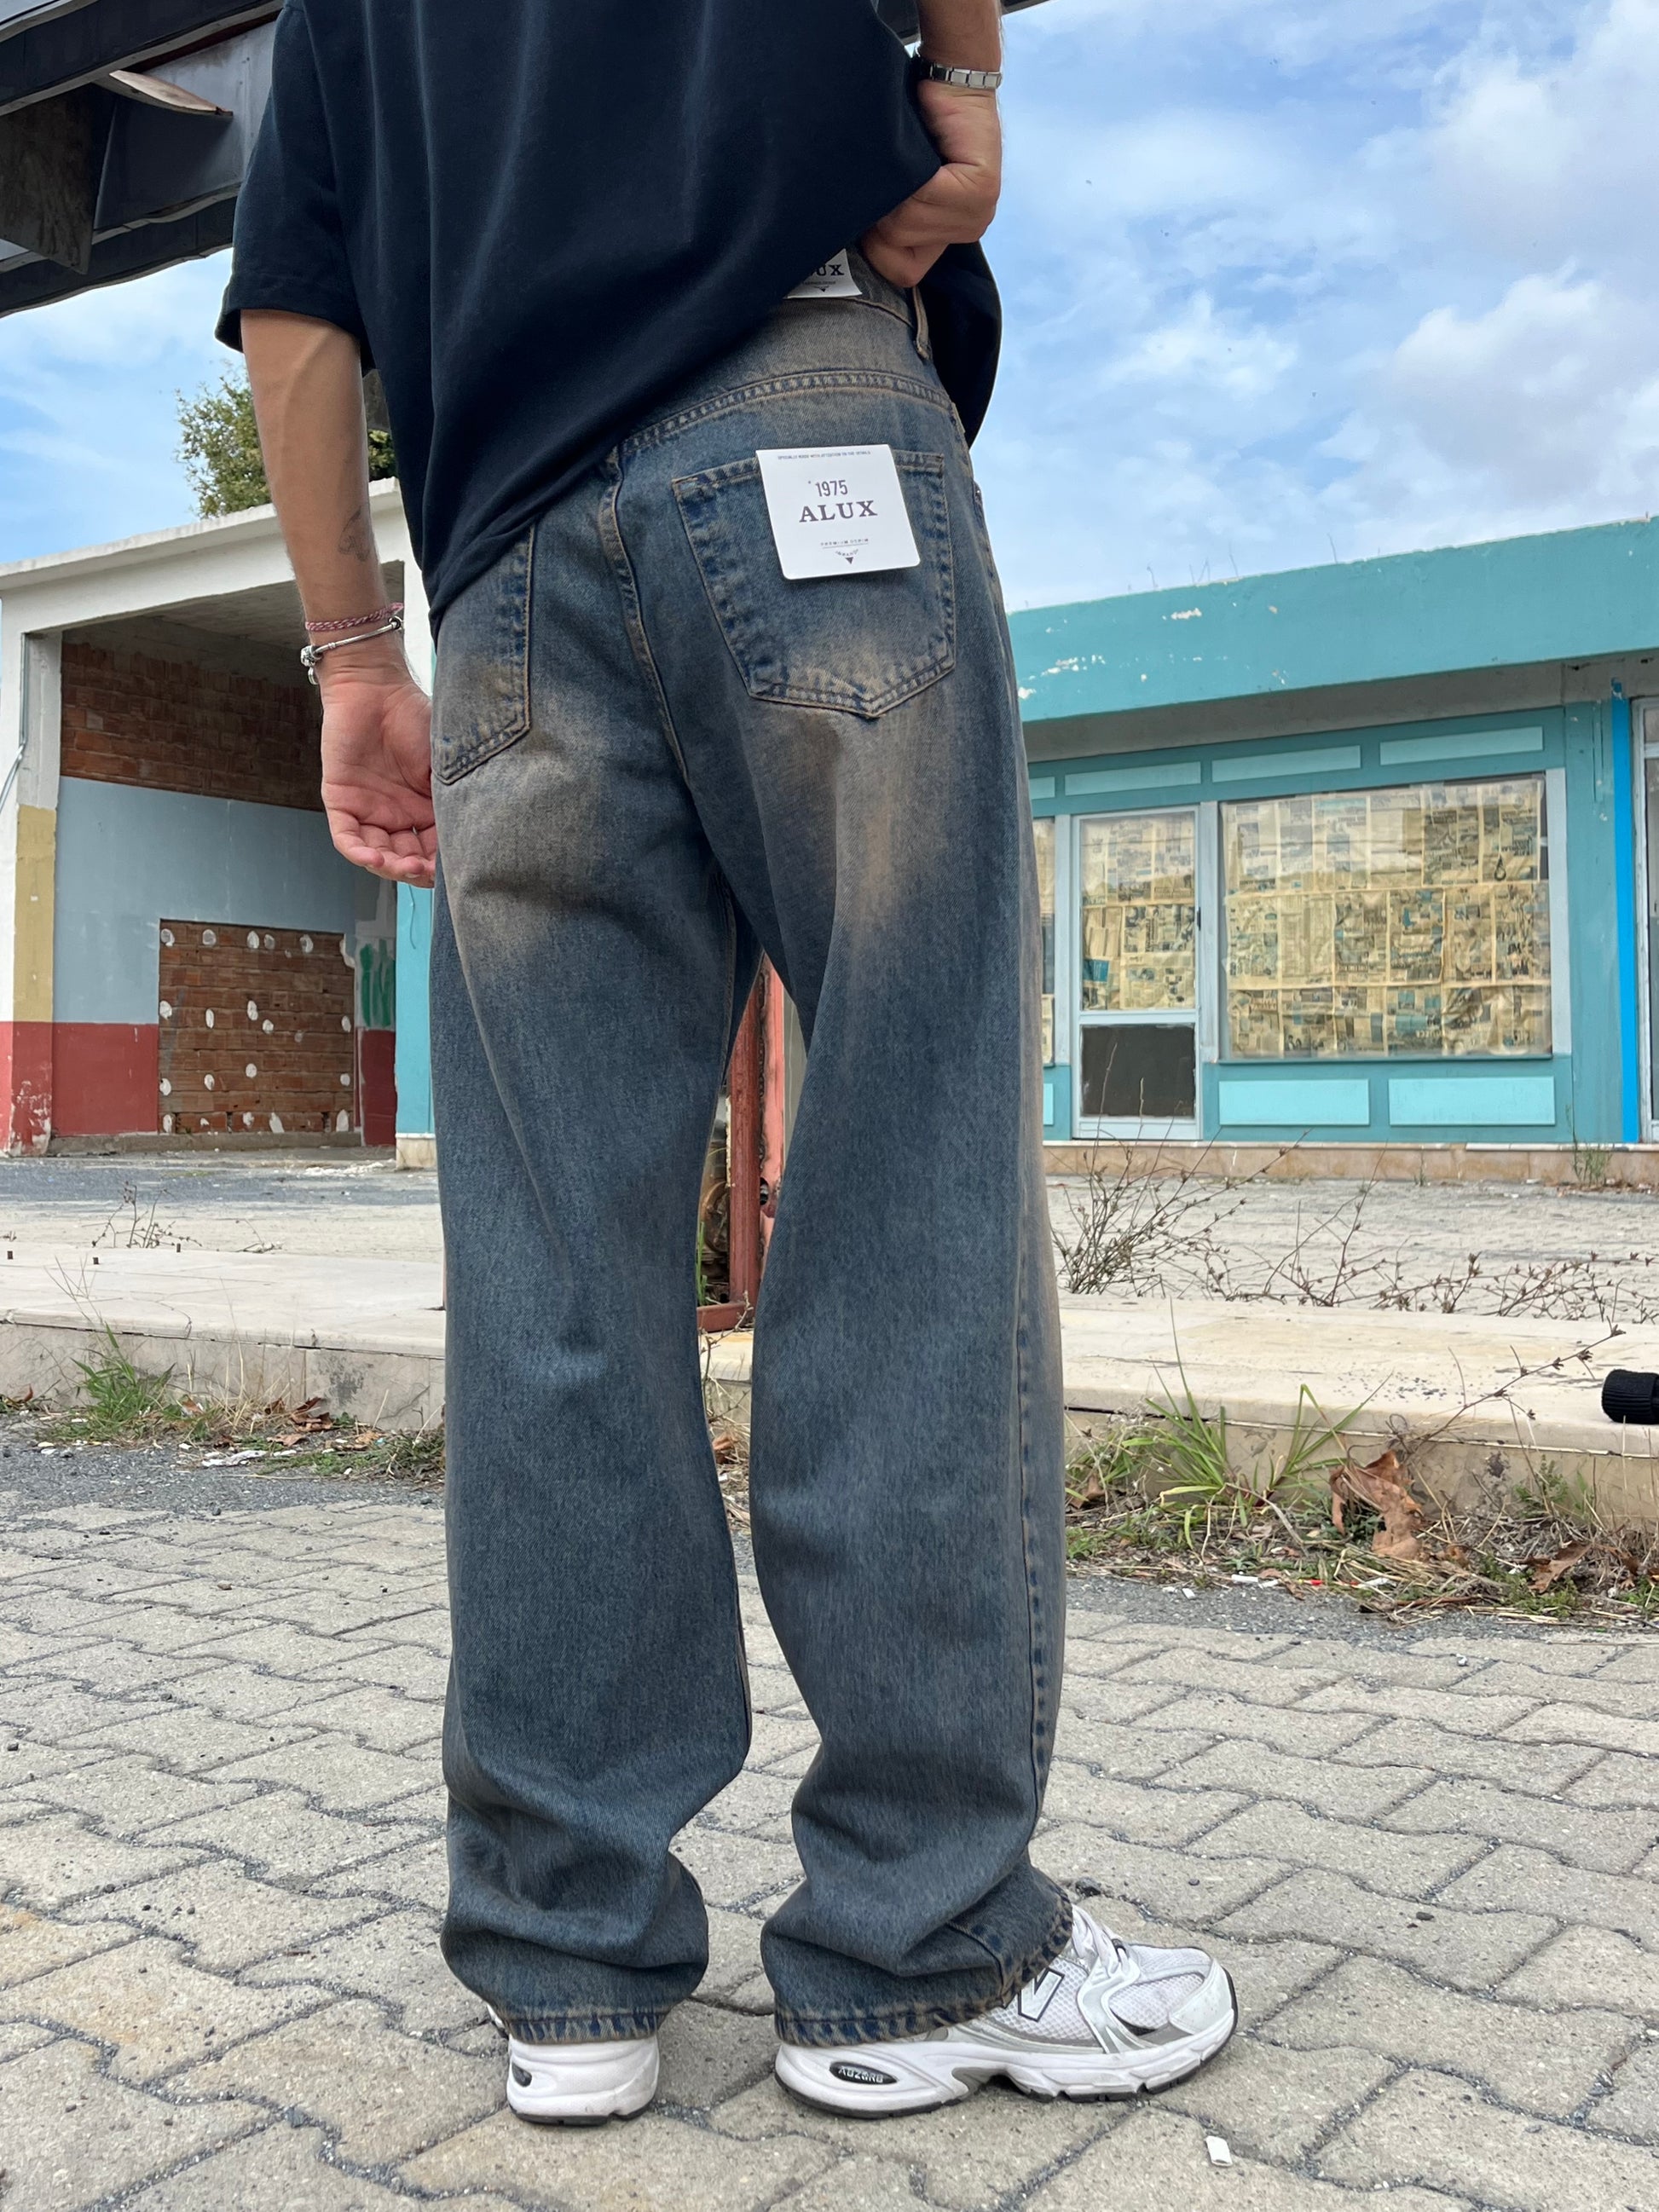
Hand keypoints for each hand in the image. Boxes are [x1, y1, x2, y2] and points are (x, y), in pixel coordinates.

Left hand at [316, 647, 436, 887]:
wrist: (376, 686)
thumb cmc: (415, 716)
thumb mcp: (446, 763)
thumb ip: (455, 795)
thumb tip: (476, 833)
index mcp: (426, 809)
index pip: (436, 849)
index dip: (444, 864)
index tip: (457, 868)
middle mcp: (399, 816)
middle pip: (407, 859)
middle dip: (417, 872)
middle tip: (427, 872)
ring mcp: (369, 811)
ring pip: (378, 855)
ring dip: (391, 868)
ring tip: (405, 868)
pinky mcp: (342, 801)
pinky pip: (347, 838)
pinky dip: (360, 854)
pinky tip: (375, 859)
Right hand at [860, 81, 1001, 288]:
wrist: (949, 76)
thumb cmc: (914, 124)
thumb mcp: (896, 186)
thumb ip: (884, 220)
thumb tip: (850, 239)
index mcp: (947, 235)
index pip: (902, 272)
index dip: (879, 241)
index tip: (884, 198)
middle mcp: (969, 230)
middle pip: (896, 248)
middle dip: (881, 210)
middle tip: (896, 168)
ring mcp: (979, 213)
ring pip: (905, 224)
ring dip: (893, 188)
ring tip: (906, 156)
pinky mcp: (981, 189)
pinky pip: (922, 198)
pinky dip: (909, 173)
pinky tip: (918, 148)